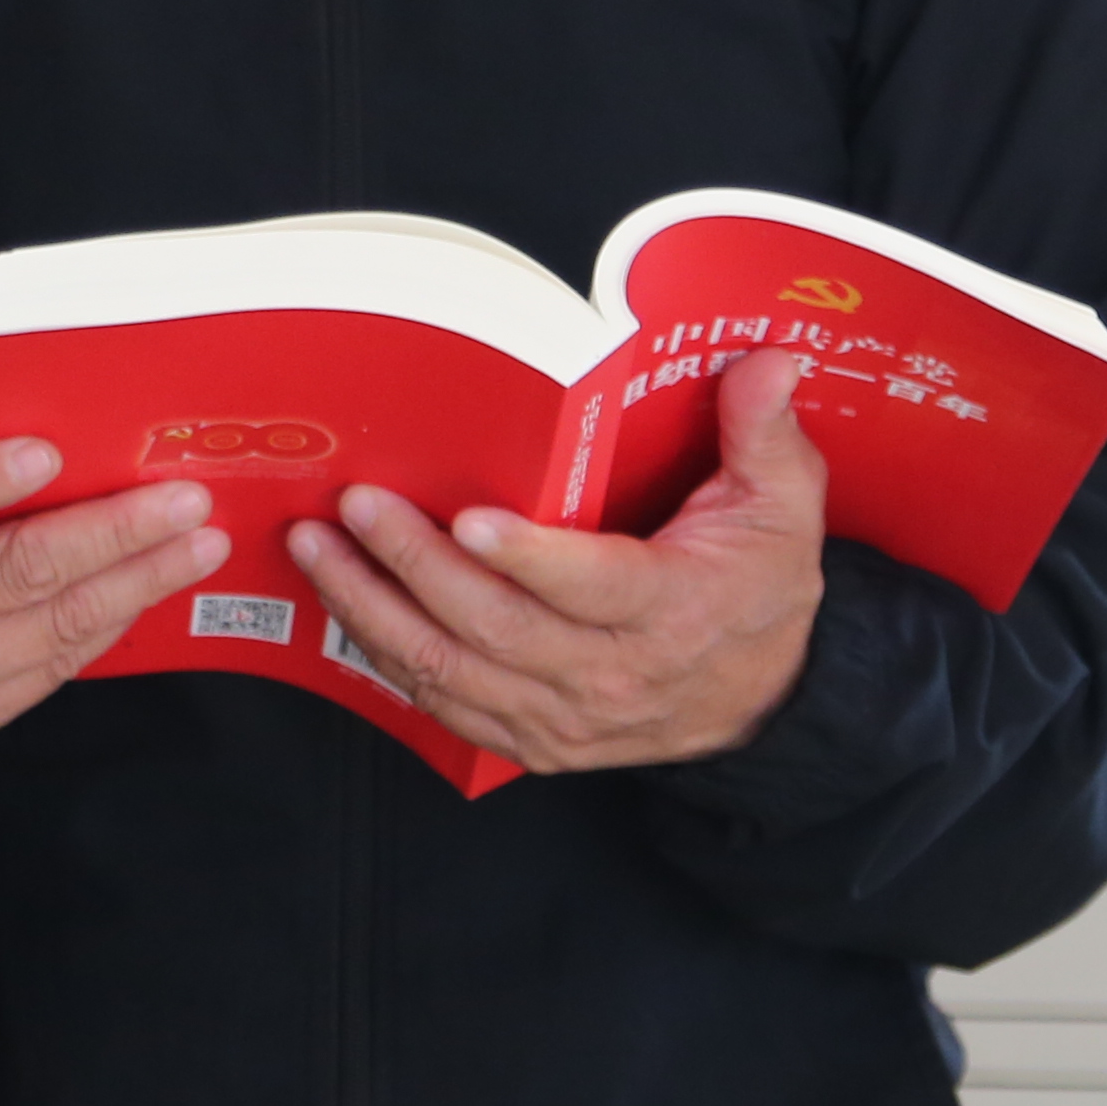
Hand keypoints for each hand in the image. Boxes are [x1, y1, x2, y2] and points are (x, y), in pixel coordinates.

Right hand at [0, 399, 230, 753]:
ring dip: (135, 582)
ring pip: (47, 628)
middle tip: (182, 499)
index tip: (49, 453)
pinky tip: (146, 587)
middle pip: (8, 574)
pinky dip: (105, 624)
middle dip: (110, 532)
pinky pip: (49, 669)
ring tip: (196, 542)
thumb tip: (5, 412)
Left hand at [281, 347, 826, 775]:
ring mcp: (565, 719)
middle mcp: (610, 677)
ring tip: (320, 550)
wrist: (766, 702)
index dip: (526, 558)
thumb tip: (769, 362)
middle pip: (494, 630)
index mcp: (671, 612)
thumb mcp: (786, 508)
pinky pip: (443, 707)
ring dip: (374, 611)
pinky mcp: (533, 743)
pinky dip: (386, 659)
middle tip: (358, 507)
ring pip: (450, 674)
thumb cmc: (763, 594)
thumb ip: (765, 432)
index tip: (469, 519)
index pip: (589, 589)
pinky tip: (348, 608)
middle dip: (413, 565)